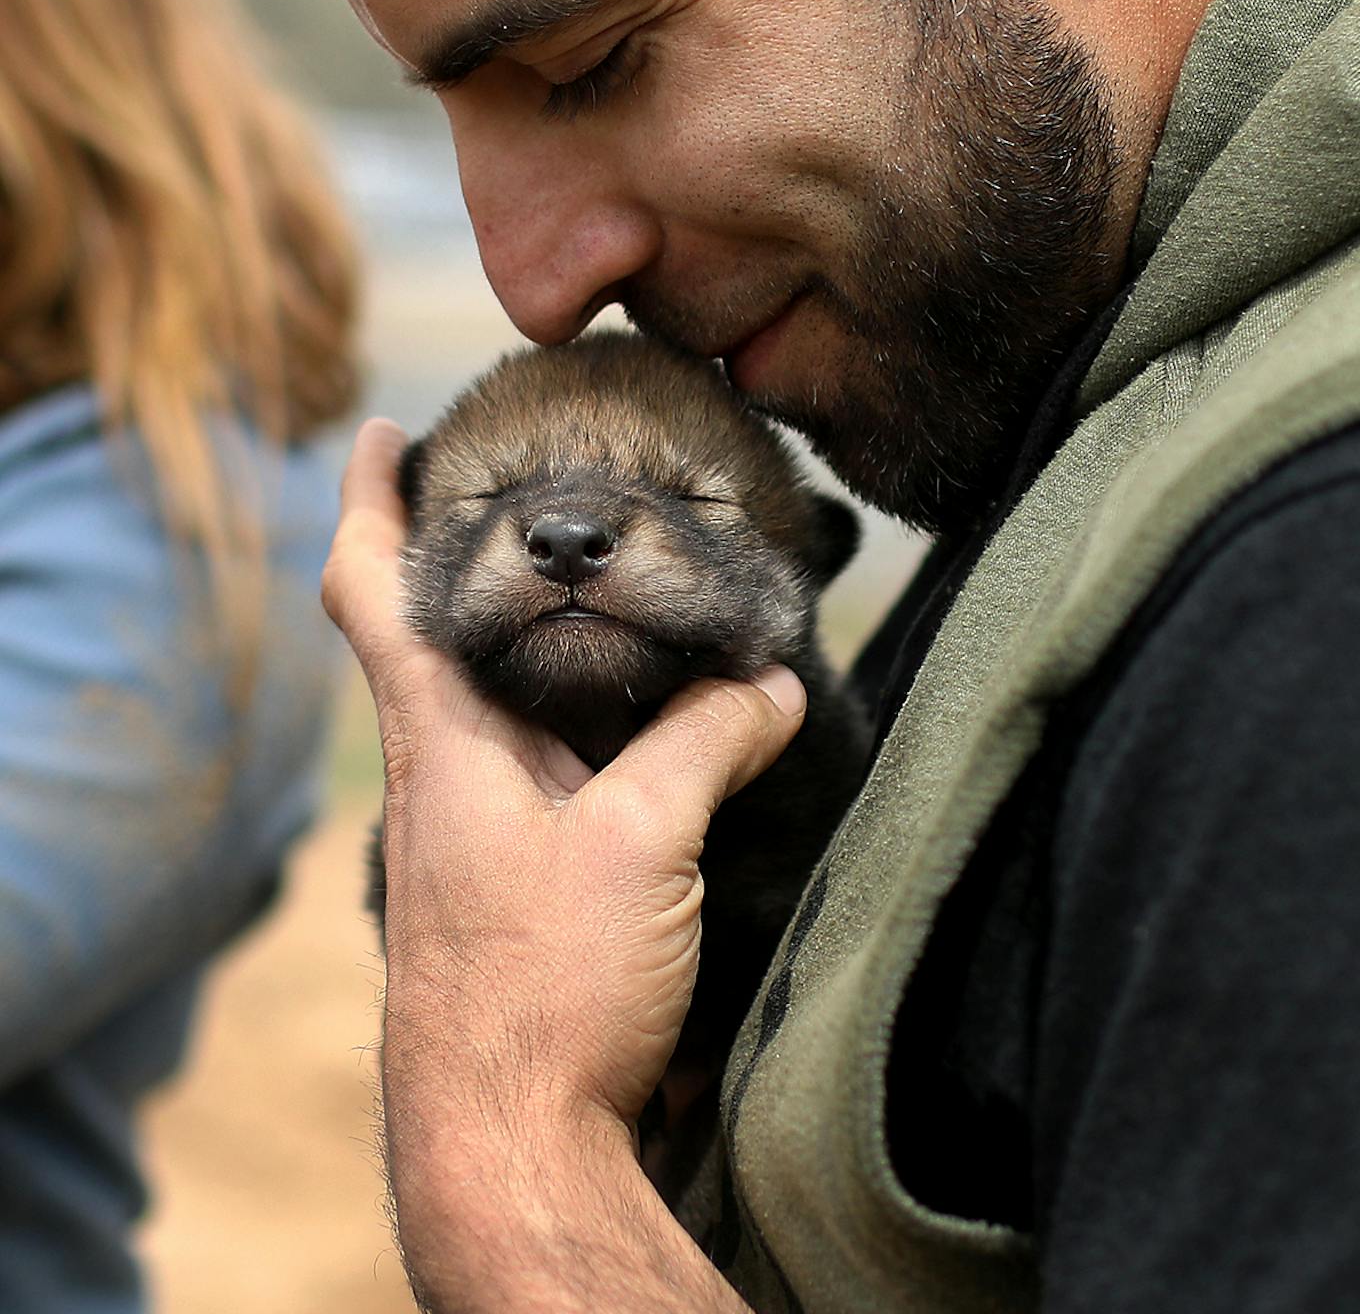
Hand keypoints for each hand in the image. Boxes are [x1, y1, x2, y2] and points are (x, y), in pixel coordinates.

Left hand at [323, 418, 807, 1143]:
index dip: (367, 499)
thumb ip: (711, 741)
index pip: (373, 588)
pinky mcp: (509, 884)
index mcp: (441, 740)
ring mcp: (468, 833)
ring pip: (496, 703)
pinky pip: (540, 770)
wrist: (510, 1147)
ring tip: (613, 600)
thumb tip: (773, 682)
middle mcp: (439, 775)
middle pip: (438, 634)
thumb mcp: (646, 843)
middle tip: (535, 500)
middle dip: (476, 559)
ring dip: (540, 646)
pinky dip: (584, 723)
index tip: (379, 432)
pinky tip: (649, 727)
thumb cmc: (544, 990)